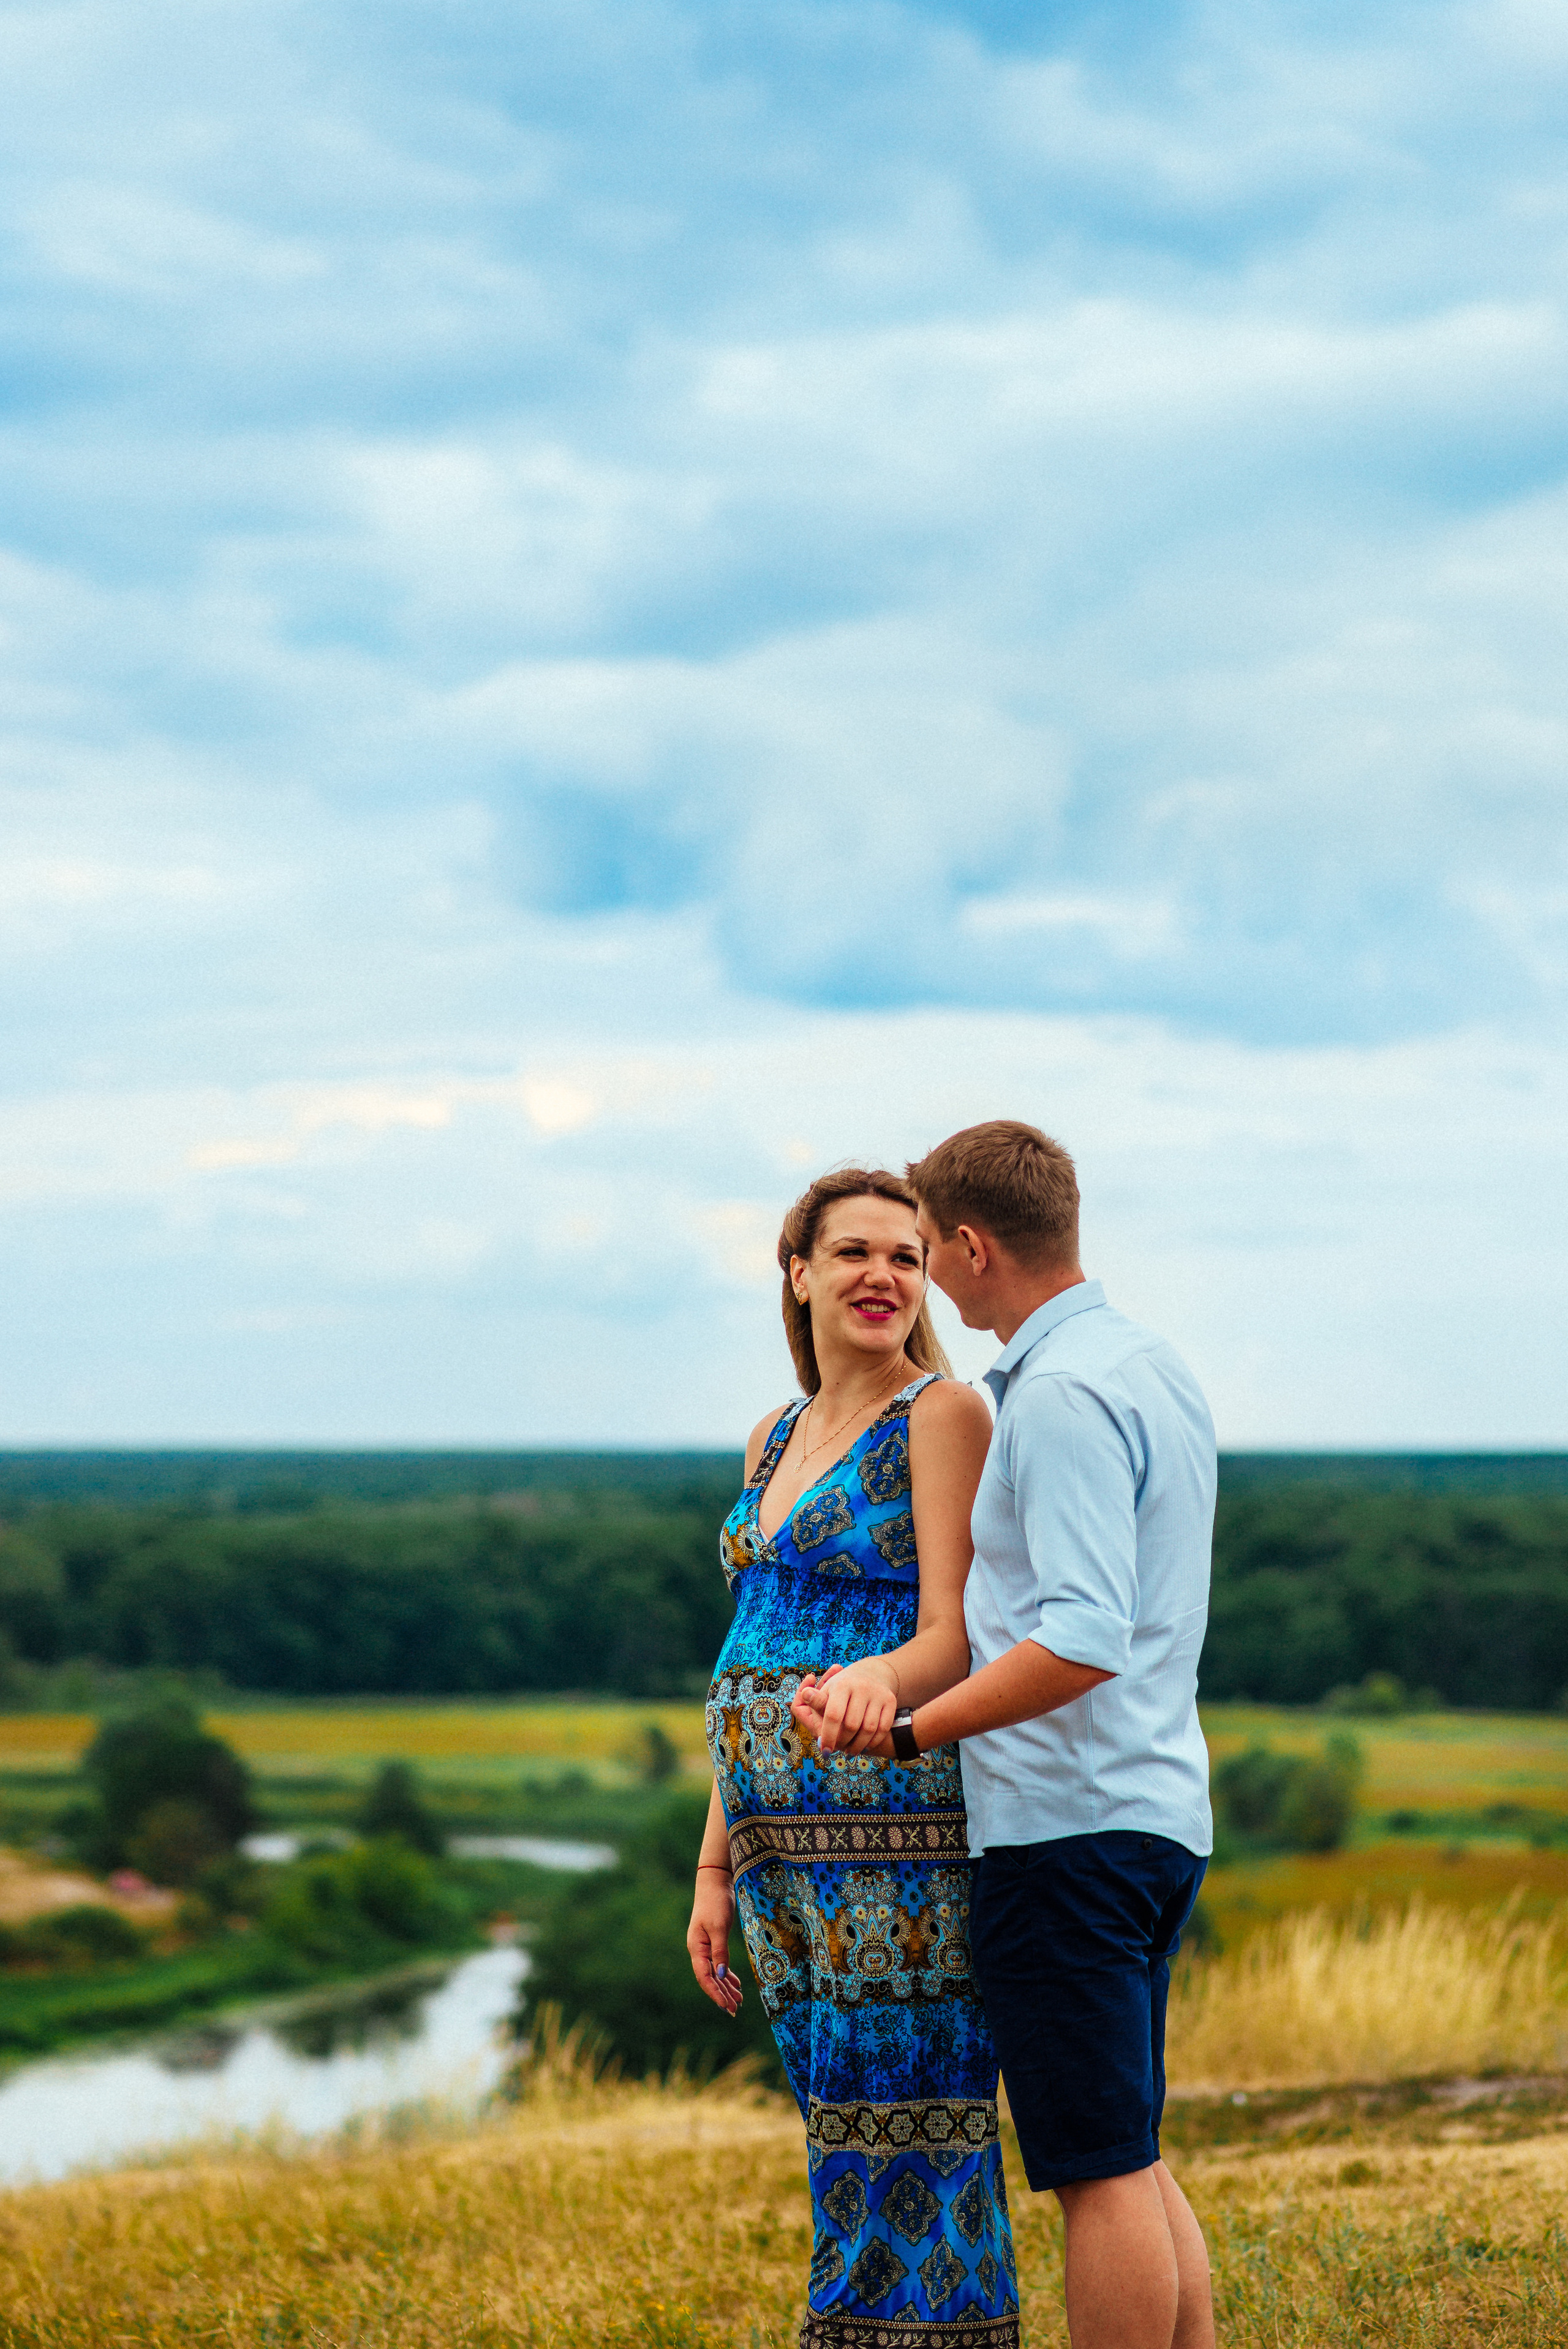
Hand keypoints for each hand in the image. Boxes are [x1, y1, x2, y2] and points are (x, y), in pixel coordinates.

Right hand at [687, 1872, 743, 2015]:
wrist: (715, 1882)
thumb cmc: (715, 1902)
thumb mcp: (719, 1927)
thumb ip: (720, 1951)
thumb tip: (722, 1975)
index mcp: (696, 1948)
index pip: (704, 1977)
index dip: (715, 1993)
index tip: (726, 2006)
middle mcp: (698, 1950)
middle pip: (710, 1979)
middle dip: (722, 1995)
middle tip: (735, 2010)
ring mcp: (705, 1946)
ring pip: (715, 1973)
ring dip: (726, 1987)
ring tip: (738, 2002)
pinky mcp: (713, 1941)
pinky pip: (719, 1964)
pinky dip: (727, 1975)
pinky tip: (735, 1984)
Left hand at [796, 1659, 899, 1755]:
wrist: (873, 1673)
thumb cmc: (843, 1688)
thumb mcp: (828, 1691)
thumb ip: (816, 1701)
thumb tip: (804, 1696)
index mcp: (841, 1685)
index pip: (834, 1715)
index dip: (828, 1736)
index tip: (825, 1751)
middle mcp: (861, 1687)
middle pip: (851, 1726)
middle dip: (842, 1743)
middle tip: (837, 1750)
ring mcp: (877, 1693)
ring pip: (868, 1730)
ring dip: (858, 1746)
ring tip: (850, 1751)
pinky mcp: (890, 1700)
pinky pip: (882, 1729)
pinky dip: (872, 1742)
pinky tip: (864, 1747)